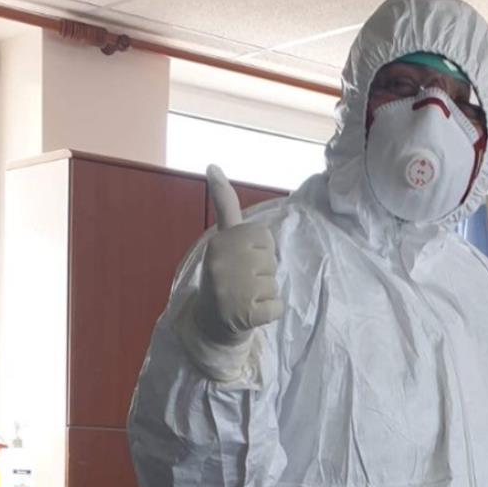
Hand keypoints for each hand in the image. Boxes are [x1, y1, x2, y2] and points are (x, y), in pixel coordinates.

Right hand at [194, 165, 282, 349]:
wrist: (210, 321)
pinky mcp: (247, 314)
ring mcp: (234, 290)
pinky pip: (277, 308)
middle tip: (241, 282)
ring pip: (274, 284)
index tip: (240, 261)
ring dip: (265, 294)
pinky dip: (270, 313)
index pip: (263, 238)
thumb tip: (213, 165)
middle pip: (271, 261)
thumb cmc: (223, 273)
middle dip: (262, 272)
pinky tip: (250, 313)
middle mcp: (224, 263)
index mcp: (221, 242)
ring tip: (244, 297)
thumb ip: (224, 203)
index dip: (257, 251)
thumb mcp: (223, 236)